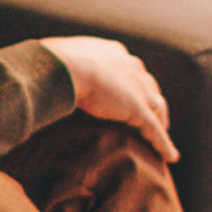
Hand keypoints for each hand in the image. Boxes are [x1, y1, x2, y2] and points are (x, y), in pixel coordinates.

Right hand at [39, 36, 178, 161]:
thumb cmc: (52, 62)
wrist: (63, 67)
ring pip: (157, 110)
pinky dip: (164, 145)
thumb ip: (59, 68)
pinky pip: (155, 131)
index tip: (131, 96)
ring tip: (163, 140)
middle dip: (153, 104)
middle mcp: (131, 67)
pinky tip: (170, 157)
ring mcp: (137, 89)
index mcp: (114, 53)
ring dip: (162, 124)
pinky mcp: (137, 110)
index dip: (134, 85)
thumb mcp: (58, 60)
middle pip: (150, 88)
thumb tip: (41, 74)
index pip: (131, 71)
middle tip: (155, 119)